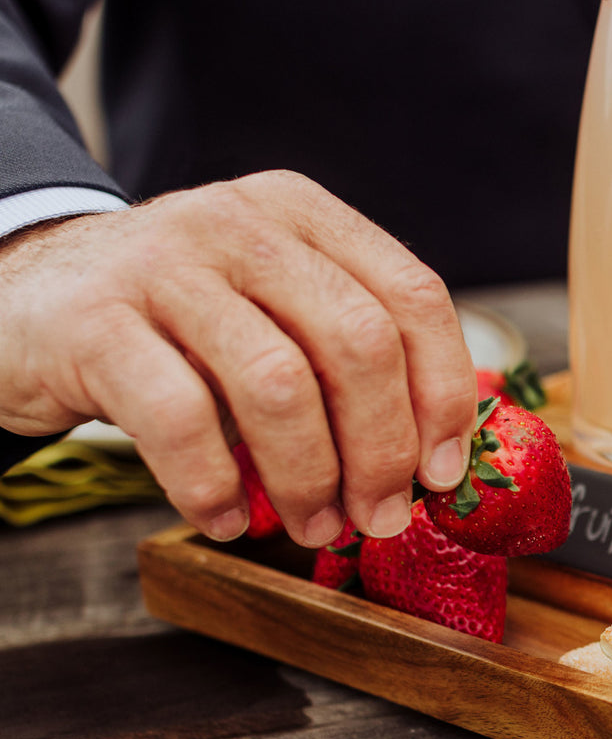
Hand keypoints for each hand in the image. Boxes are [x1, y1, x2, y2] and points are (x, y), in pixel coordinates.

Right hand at [0, 170, 477, 544]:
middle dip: (383, 448)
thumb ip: (346, 354)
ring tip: (311, 524)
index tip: (443, 473)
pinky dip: (214, 485)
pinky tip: (226, 516)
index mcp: (302, 214)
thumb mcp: (269, 307)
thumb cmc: (174, 322)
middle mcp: (241, 224)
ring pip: (279, 384)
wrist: (22, 295)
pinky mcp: (95, 322)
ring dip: (310, 477)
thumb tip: (436, 456)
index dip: (444, 393)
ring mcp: (164, 265)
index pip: (413, 295)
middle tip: (379, 514)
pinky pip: (181, 418)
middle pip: (359, 342)